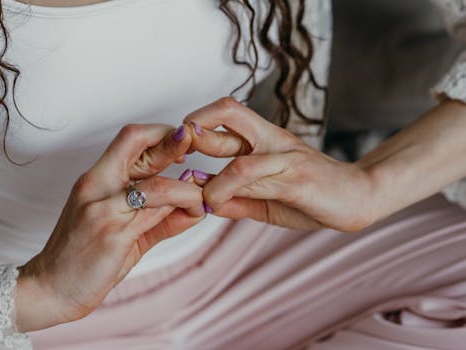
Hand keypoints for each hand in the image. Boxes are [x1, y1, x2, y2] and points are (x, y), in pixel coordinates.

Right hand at [16, 124, 204, 331]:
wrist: (50, 289)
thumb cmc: (82, 257)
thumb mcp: (122, 230)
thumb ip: (159, 218)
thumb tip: (195, 207)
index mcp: (94, 180)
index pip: (129, 138)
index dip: (159, 133)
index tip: (181, 144)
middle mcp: (96, 188)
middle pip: (135, 143)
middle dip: (172, 141)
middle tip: (194, 146)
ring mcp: (104, 210)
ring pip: (158, 186)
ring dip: (189, 189)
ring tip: (202, 197)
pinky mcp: (114, 235)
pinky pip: (156, 215)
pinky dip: (183, 209)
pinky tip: (194, 213)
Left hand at [184, 97, 376, 231]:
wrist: (357, 198)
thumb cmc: (311, 197)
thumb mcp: (266, 201)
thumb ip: (237, 200)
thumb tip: (203, 201)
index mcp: (263, 139)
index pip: (225, 113)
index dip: (196, 123)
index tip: (177, 147)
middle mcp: (272, 139)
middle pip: (229, 110)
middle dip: (196, 125)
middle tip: (178, 148)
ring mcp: (285, 156)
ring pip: (239, 158)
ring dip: (210, 180)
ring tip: (196, 196)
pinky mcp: (297, 178)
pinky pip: (257, 180)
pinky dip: (228, 191)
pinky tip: (216, 203)